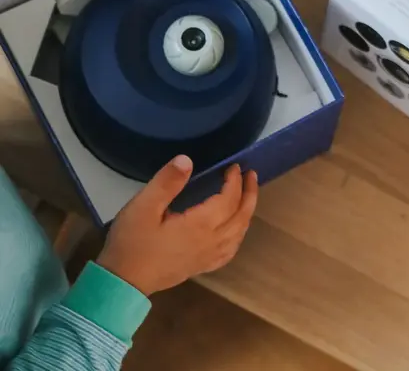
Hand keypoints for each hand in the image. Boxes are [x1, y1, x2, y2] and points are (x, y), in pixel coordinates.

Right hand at [96, 155, 258, 295]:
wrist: (121, 284)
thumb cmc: (131, 242)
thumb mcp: (143, 206)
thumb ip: (167, 182)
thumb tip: (187, 160)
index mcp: (200, 225)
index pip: (228, 199)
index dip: (235, 181)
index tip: (234, 166)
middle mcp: (211, 241)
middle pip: (241, 216)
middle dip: (249, 193)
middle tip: (251, 175)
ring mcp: (208, 257)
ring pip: (239, 234)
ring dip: (247, 212)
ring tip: (247, 196)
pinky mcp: (201, 267)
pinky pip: (230, 251)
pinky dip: (239, 236)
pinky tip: (236, 231)